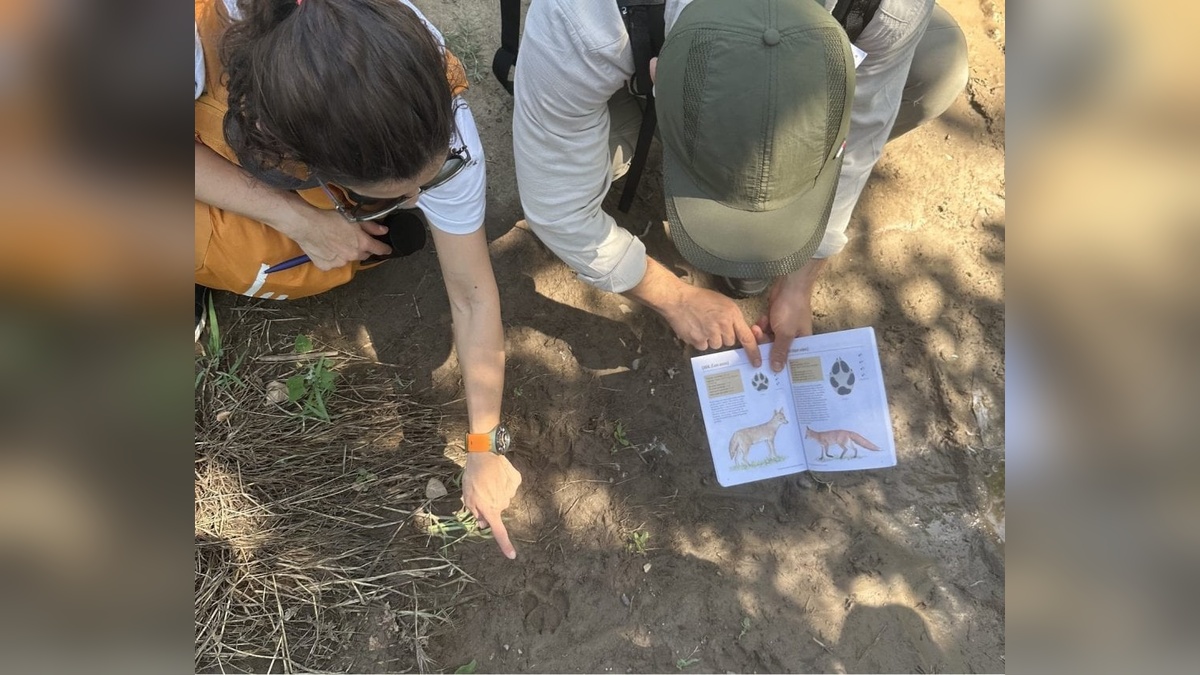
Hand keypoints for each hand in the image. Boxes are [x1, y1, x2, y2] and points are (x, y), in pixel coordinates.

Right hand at [278, 207, 392, 270]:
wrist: (307, 224)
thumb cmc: (329, 219)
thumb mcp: (354, 219)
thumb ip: (371, 227)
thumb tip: (383, 231)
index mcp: (362, 244)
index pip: (380, 249)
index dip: (384, 249)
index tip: (387, 249)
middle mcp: (352, 256)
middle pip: (363, 254)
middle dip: (361, 249)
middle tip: (353, 240)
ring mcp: (339, 263)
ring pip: (347, 259)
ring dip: (345, 253)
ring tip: (336, 242)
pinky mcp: (326, 266)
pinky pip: (332, 263)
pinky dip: (331, 258)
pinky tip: (326, 248)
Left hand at [462, 453, 521, 558]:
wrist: (484, 453)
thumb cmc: (472, 475)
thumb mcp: (467, 496)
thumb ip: (475, 512)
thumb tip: (482, 523)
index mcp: (490, 509)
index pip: (498, 531)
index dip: (505, 545)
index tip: (512, 556)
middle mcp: (502, 503)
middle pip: (498, 509)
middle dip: (491, 504)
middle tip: (482, 490)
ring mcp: (511, 491)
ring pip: (504, 497)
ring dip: (497, 492)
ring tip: (488, 479)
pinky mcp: (516, 480)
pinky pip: (510, 486)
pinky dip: (505, 482)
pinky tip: (498, 474)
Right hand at [660, 284, 761, 367]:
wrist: (678, 299)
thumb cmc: (699, 298)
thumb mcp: (722, 302)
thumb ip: (732, 317)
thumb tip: (736, 332)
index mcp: (732, 314)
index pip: (747, 337)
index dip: (753, 351)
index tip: (756, 362)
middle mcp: (723, 325)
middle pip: (729, 341)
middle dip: (723, 336)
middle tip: (712, 324)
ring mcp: (711, 333)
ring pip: (716, 345)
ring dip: (710, 339)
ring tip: (702, 325)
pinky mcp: (699, 340)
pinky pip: (704, 347)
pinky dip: (699, 341)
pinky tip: (695, 329)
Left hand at [751, 258, 826, 370]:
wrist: (789, 285)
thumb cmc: (792, 310)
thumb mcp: (785, 333)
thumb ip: (780, 351)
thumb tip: (777, 370)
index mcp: (802, 343)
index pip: (791, 360)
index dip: (780, 366)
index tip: (768, 374)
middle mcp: (794, 338)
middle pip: (777, 351)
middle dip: (766, 348)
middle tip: (756, 347)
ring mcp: (784, 328)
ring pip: (769, 340)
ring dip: (762, 335)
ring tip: (757, 328)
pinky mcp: (776, 320)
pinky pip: (766, 330)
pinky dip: (762, 326)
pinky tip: (761, 320)